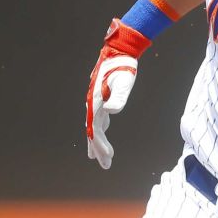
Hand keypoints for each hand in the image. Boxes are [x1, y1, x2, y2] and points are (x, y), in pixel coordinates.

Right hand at [85, 19, 150, 168]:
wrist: (119, 52)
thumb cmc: (123, 67)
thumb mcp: (124, 82)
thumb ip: (119, 97)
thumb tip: (111, 111)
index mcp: (96, 102)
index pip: (95, 129)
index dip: (99, 144)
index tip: (107, 157)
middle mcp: (93, 103)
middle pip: (93, 131)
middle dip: (98, 149)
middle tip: (105, 165)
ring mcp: (96, 101)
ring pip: (95, 126)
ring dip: (98, 142)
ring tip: (101, 157)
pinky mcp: (101, 98)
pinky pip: (99, 119)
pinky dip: (100, 130)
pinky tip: (102, 134)